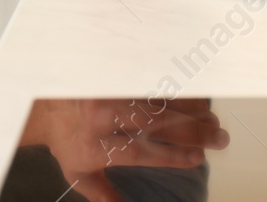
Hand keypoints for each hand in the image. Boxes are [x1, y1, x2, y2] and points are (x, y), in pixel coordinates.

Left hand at [19, 98, 227, 201]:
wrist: (47, 103)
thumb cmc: (69, 142)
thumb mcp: (79, 175)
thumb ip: (103, 194)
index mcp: (95, 144)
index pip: (138, 150)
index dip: (169, 155)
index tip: (197, 159)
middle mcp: (103, 115)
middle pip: (154, 122)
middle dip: (192, 130)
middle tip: (219, 138)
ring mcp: (110, 91)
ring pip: (156, 98)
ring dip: (190, 108)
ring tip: (214, 120)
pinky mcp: (115, 75)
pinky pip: (150, 80)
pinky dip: (176, 89)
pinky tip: (197, 98)